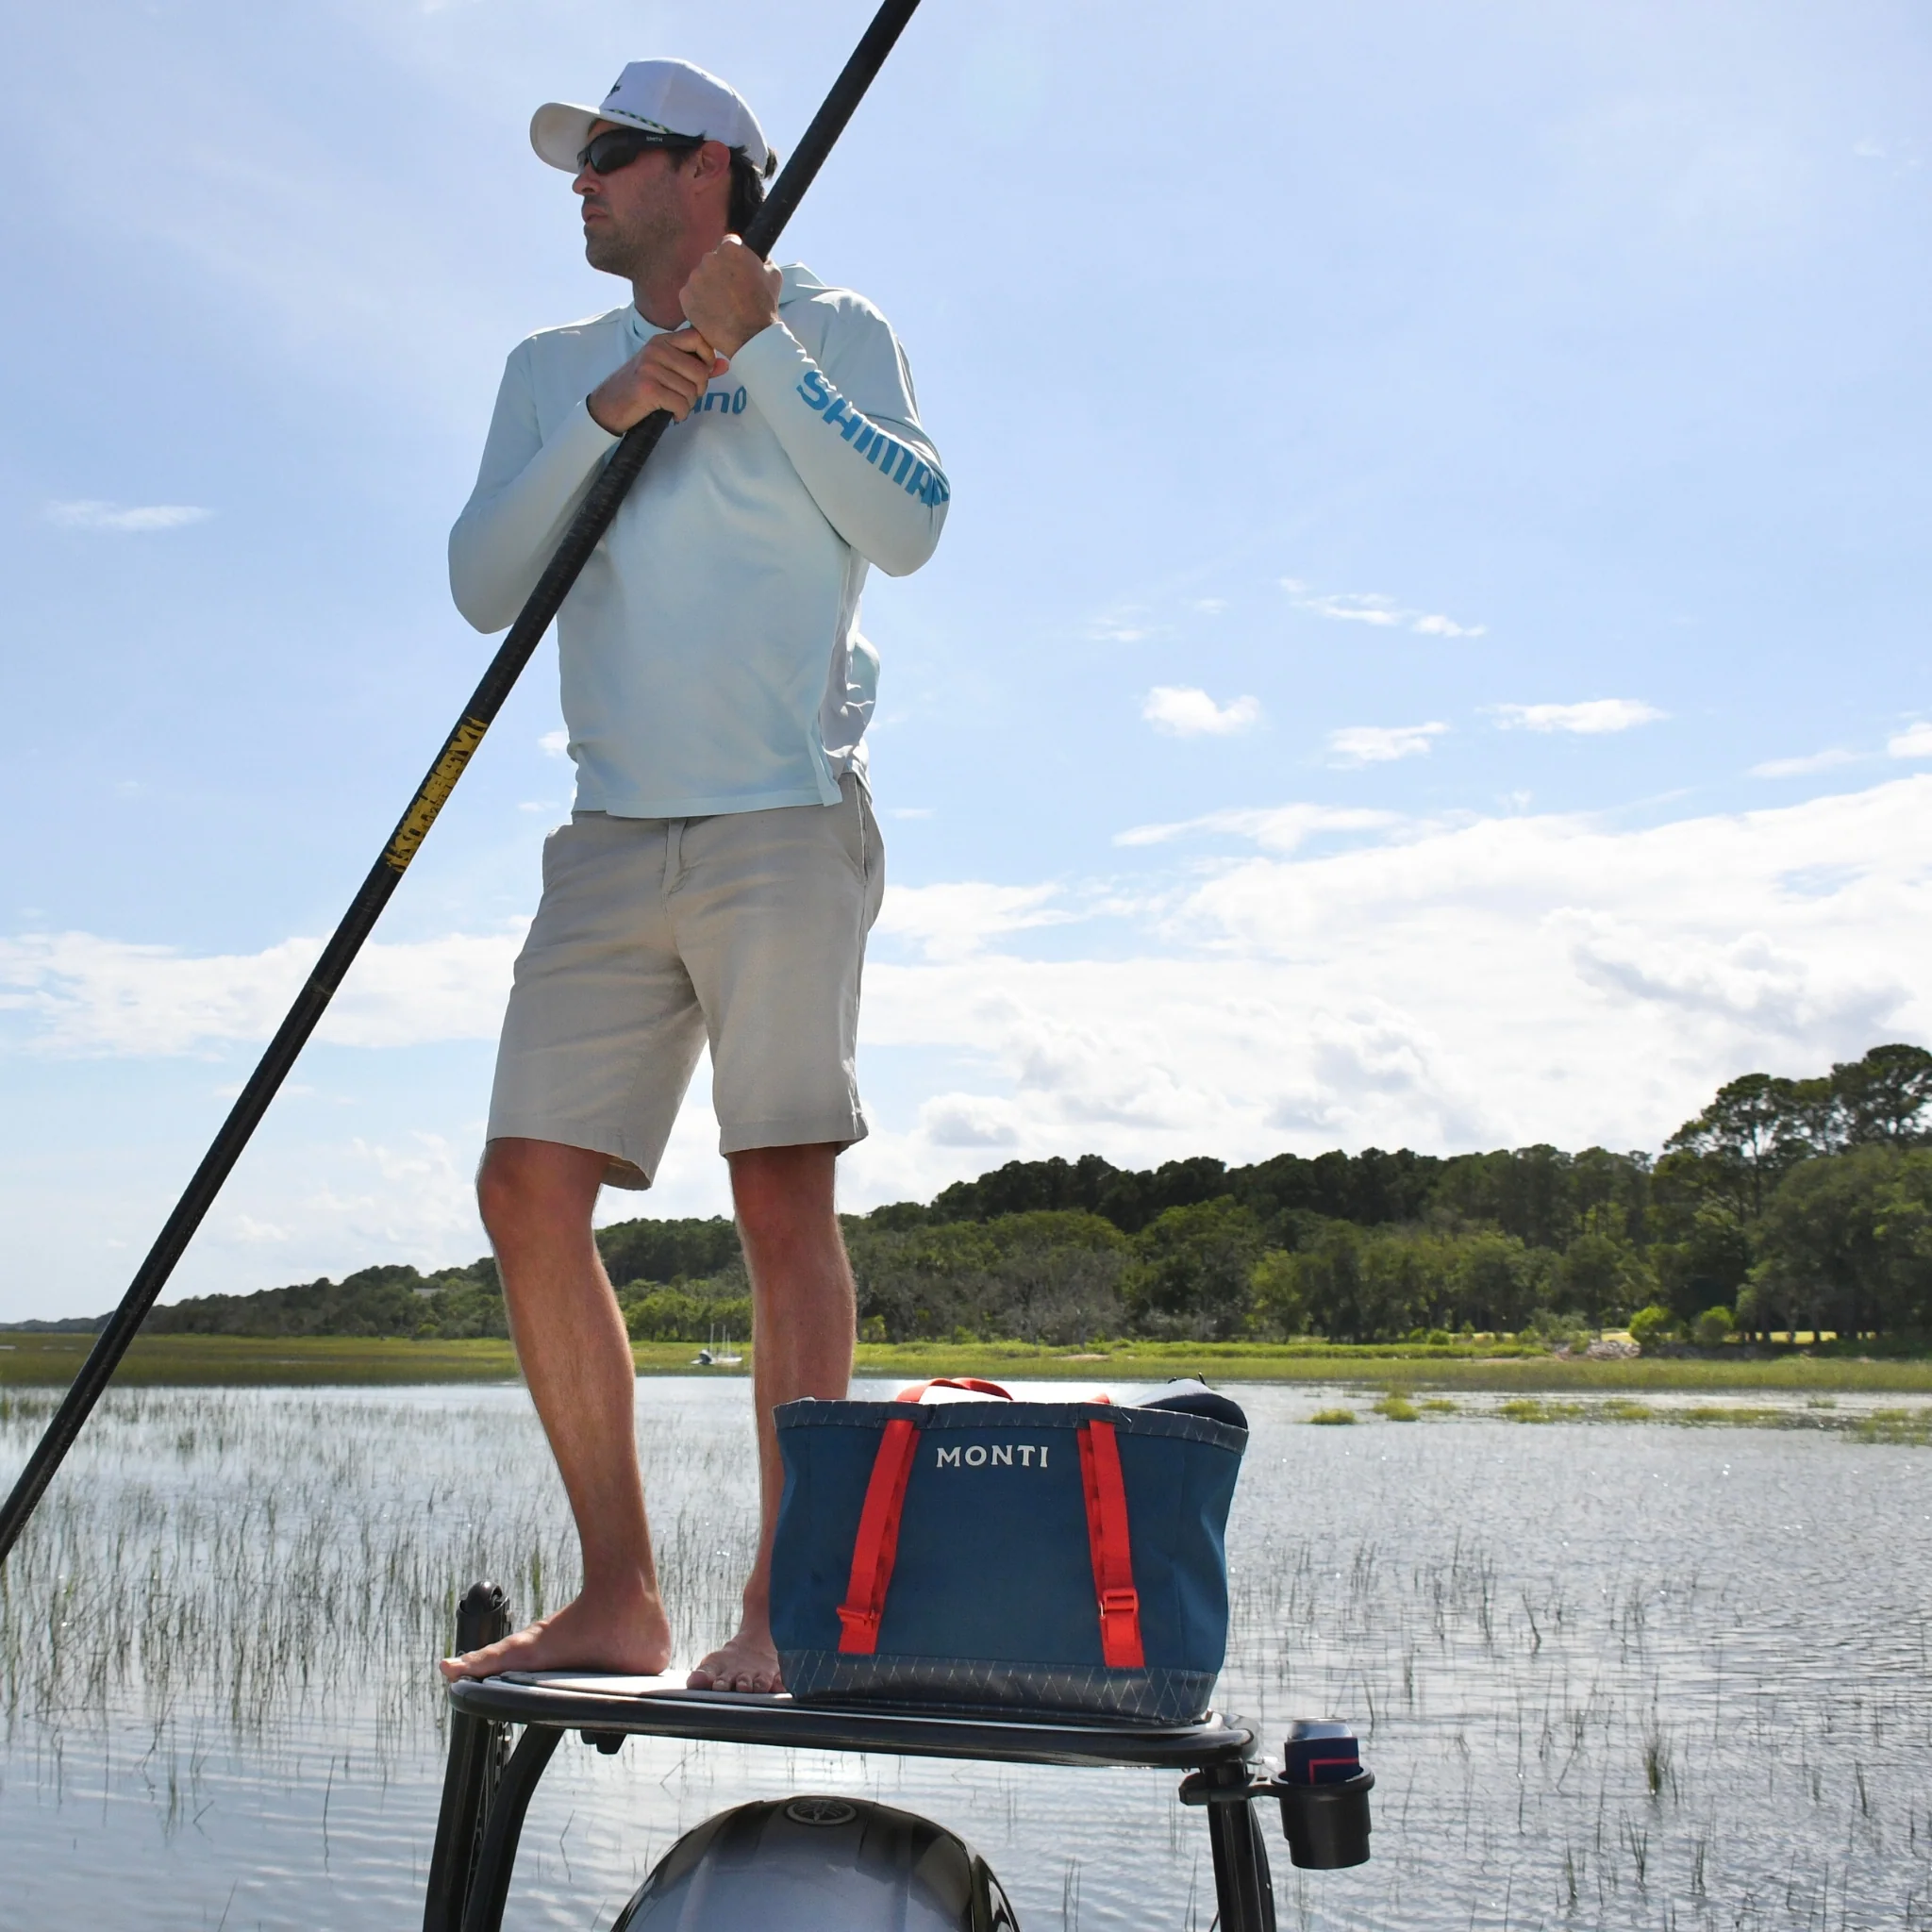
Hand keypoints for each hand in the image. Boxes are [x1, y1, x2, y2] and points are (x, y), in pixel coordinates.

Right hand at [587, 327, 725, 431]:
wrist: (608, 406)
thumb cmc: (639, 388)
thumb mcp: (665, 370)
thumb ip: (695, 366)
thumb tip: (726, 365)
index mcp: (661, 341)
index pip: (698, 337)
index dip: (708, 357)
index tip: (701, 372)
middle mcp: (656, 350)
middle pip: (700, 371)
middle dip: (699, 390)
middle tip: (685, 397)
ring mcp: (650, 368)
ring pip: (691, 391)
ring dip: (688, 405)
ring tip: (674, 405)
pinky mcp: (647, 388)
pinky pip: (681, 404)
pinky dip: (680, 414)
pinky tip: (671, 414)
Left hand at [679, 236, 782, 359]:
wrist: (750, 337)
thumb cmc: (764, 306)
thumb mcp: (773, 275)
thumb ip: (762, 258)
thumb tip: (757, 254)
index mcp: (731, 249)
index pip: (728, 244)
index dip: (733, 259)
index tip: (736, 271)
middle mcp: (709, 258)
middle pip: (712, 261)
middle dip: (719, 272)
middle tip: (730, 292)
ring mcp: (695, 278)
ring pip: (700, 278)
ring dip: (708, 288)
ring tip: (722, 306)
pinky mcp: (685, 296)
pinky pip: (691, 295)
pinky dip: (699, 303)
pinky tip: (712, 313)